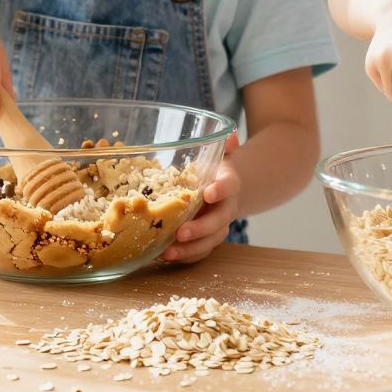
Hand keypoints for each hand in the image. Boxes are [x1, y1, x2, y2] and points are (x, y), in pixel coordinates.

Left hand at [163, 136, 239, 263]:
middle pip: (219, 222)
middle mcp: (225, 208)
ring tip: (167, 252)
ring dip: (189, 249)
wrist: (228, 192)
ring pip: (209, 242)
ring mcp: (217, 227)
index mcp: (228, 184)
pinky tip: (161, 256)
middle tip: (181, 232)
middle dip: (200, 229)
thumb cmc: (216, 171)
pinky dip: (182, 257)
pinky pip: (199, 252)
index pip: (229, 186)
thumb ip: (224, 144)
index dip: (220, 190)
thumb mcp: (220, 155)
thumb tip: (230, 135)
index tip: (208, 192)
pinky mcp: (206, 240)